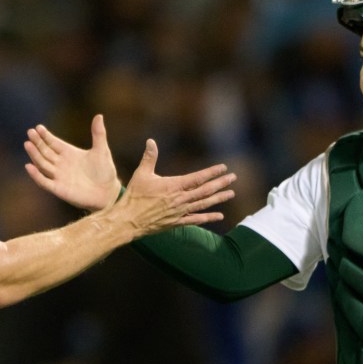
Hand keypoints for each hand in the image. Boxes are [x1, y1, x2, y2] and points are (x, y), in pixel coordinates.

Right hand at [24, 114, 121, 210]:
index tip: (38, 127)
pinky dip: (36, 175)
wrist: (108, 193)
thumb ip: (98, 134)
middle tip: (30, 132)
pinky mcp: (58, 189)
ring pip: (42, 164)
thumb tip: (99, 115)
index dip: (45, 136)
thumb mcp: (102, 150)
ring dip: (34, 155)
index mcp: (69, 153)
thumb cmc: (105, 171)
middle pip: (45, 151)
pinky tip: (29, 166)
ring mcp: (59, 176)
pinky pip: (44, 182)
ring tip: (28, 144)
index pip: (53, 143)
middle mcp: (61, 164)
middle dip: (37, 142)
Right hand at [110, 136, 235, 233]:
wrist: (129, 220)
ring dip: (219, 198)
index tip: (223, 168)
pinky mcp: (177, 222)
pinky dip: (209, 217)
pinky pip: (196, 220)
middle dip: (221, 183)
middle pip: (205, 190)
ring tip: (231, 193)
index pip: (198, 178)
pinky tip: (220, 216)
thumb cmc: (135, 196)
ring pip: (204, 204)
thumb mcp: (142, 174)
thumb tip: (150, 141)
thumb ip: (149, 157)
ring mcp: (180, 212)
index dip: (212, 172)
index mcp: (174, 186)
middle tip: (233, 178)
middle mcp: (181, 199)